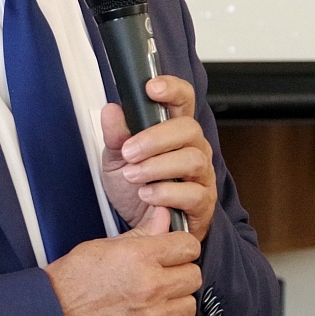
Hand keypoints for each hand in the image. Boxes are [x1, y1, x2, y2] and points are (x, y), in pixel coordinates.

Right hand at [44, 208, 201, 315]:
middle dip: (180, 274)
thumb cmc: (68, 286)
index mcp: (139, 257)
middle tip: (161, 276)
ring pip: (187, 306)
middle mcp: (150, 287)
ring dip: (174, 302)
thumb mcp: (101, 248)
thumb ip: (140, 234)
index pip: (188, 245)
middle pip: (194, 276)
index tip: (174, 252)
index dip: (181, 247)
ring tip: (151, 300)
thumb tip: (164, 217)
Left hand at [100, 75, 217, 241]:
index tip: (152, 88)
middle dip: (155, 138)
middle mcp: (194, 148)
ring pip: (193, 160)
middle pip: (189, 129)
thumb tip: (111, 111)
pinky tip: (147, 195)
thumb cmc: (135, 189)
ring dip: (158, 166)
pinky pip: (194, 193)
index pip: (183, 99)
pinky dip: (167, 193)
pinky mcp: (203, 203)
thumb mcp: (116, 160)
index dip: (172, 89)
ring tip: (133, 176)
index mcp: (174, 131)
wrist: (143, 227)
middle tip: (129, 152)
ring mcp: (202, 176)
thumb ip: (115, 136)